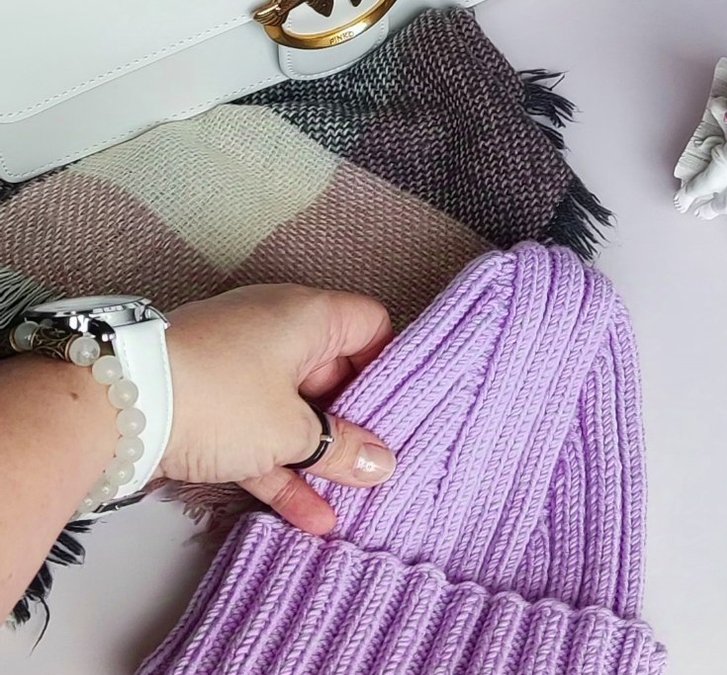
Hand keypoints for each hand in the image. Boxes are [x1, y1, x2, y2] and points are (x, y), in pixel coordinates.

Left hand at [162, 285, 396, 534]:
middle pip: (334, 373)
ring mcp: (239, 367)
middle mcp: (275, 331)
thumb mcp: (292, 431)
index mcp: (306, 316)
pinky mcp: (209, 402)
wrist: (112, 408)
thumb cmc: (219, 398)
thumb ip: (344, 448)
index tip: (400, 411)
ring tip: (352, 500)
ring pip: (295, 410)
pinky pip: (259, 434)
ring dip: (319, 456)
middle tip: (382, 462)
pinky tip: (310, 517)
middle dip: (357, 423)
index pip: (370, 325)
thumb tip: (383, 464)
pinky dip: (281, 468)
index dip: (390, 366)